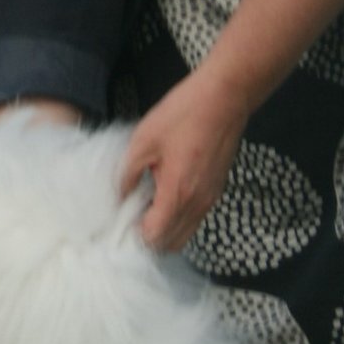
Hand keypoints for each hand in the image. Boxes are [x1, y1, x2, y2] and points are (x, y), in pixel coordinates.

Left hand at [119, 70, 252, 251]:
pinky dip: (178, 219)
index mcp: (177, 193)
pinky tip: (165, 197)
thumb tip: (119, 195)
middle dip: (150, 237)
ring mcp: (209, 201)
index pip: (155, 237)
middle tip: (133, 217)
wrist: (224, 99)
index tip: (123, 219)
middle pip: (171, 243)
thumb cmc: (183, 114)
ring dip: (165, 230)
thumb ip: (127, 173)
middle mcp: (197, 205)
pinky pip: (194, 220)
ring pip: (185, 235)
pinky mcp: (215, 193)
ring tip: (148, 208)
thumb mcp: (144, 140)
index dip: (136, 234)